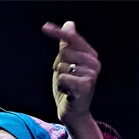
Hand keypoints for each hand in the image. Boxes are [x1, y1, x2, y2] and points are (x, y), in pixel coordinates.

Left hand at [41, 20, 115, 138]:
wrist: (73, 114)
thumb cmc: (69, 88)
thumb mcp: (66, 63)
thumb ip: (67, 44)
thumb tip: (69, 23)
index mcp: (91, 55)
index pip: (72, 39)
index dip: (58, 32)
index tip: (44, 27)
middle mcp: (95, 63)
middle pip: (64, 52)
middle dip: (58, 65)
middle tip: (65, 79)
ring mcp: (92, 74)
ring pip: (61, 66)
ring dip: (59, 77)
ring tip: (67, 87)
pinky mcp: (85, 86)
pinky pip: (62, 78)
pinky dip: (60, 86)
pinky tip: (68, 93)